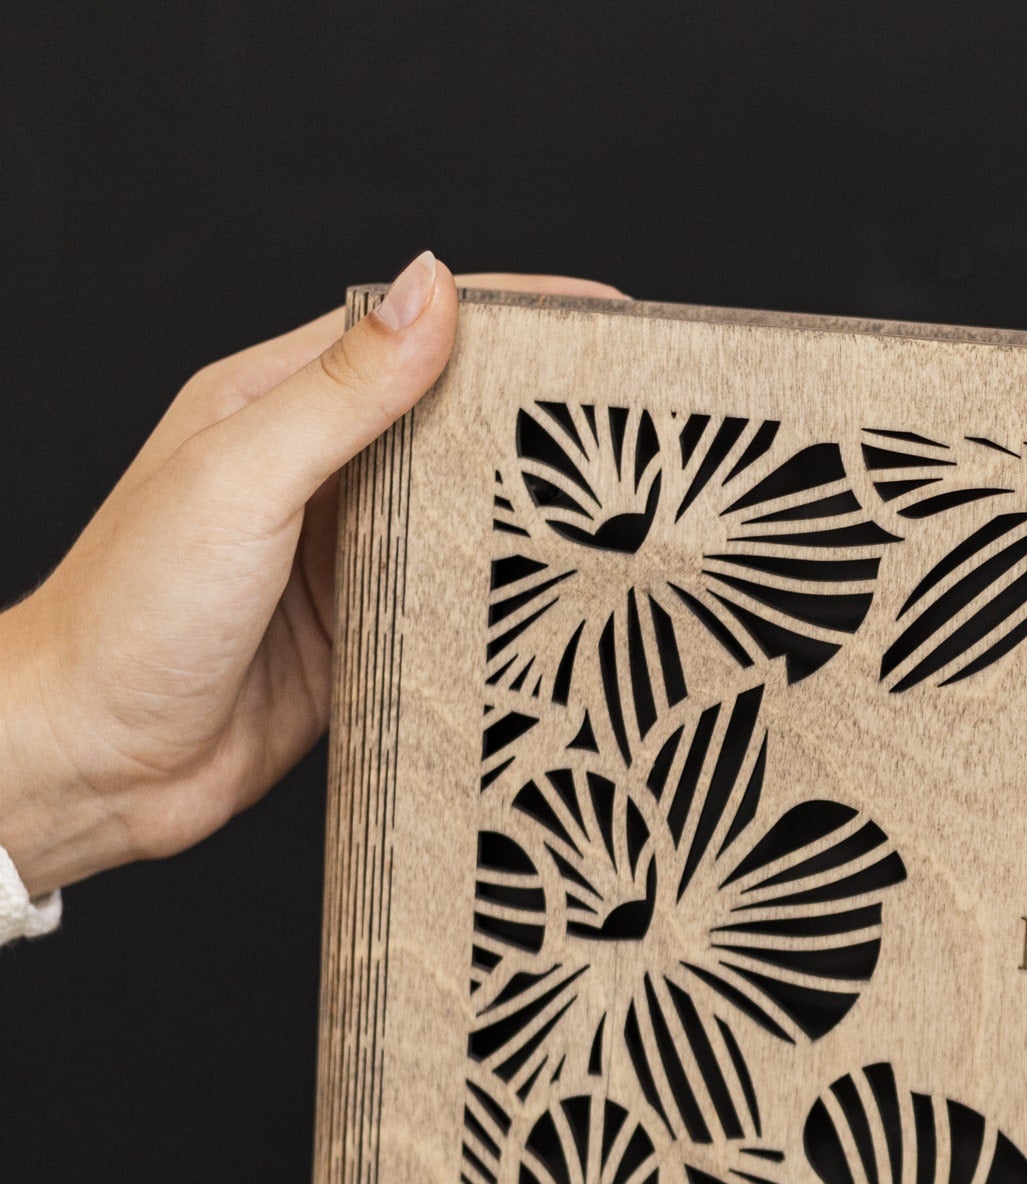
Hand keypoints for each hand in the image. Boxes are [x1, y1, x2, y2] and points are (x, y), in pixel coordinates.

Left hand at [0, 253, 625, 895]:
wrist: (94, 761)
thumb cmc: (132, 611)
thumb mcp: (244, 478)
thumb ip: (342, 391)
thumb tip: (431, 288)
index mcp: (272, 404)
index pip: (408, 333)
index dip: (508, 317)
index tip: (604, 319)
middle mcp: (314, 475)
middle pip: (449, 421)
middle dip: (539, 413)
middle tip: (641, 417)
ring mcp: (344, 559)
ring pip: (461, 514)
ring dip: (531, 509)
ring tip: (630, 507)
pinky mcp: (367, 638)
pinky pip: (453, 605)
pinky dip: (504, 598)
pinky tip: (561, 599)